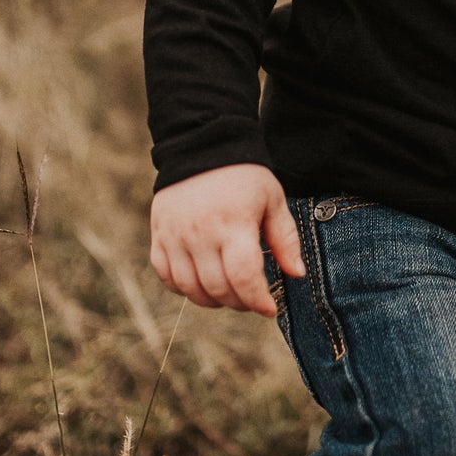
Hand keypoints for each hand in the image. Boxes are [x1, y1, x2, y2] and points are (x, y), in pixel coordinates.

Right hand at [149, 164, 303, 318]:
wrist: (201, 147)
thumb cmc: (244, 176)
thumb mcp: (273, 200)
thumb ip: (286, 239)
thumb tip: (296, 274)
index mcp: (234, 223)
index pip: (243, 278)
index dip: (257, 301)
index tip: (270, 308)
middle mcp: (201, 233)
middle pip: (218, 288)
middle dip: (239, 303)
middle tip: (251, 299)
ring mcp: (175, 236)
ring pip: (191, 288)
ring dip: (212, 300)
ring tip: (229, 293)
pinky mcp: (159, 236)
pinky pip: (167, 277)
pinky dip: (184, 288)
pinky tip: (202, 283)